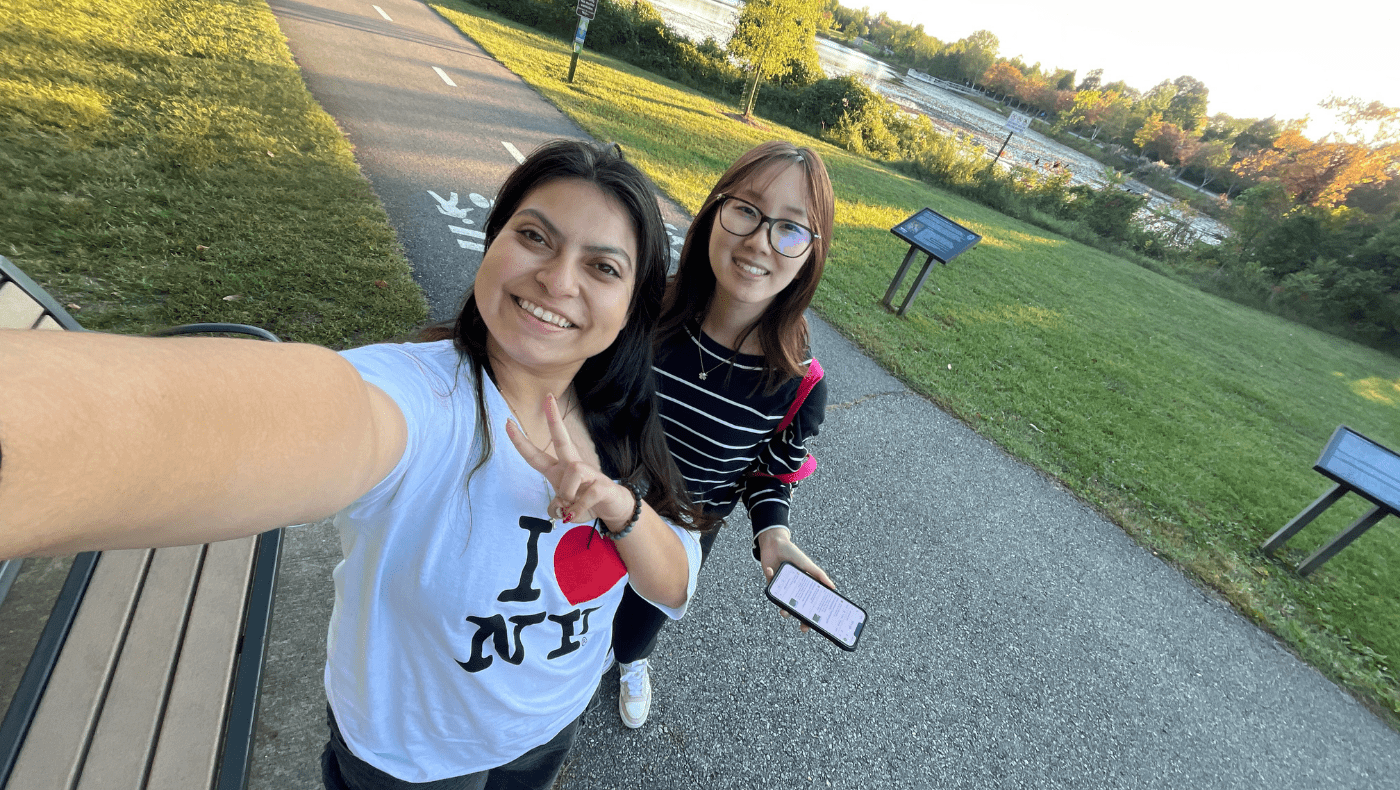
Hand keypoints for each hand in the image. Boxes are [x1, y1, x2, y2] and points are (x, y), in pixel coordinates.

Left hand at [504, 393, 631, 525]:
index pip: (536, 455)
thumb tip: (560, 506)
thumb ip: (556, 506)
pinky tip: (578, 513)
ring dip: (567, 495)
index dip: (521, 442)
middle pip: (562, 440)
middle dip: (554, 419)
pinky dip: (577, 509)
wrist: (614, 508)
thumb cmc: (586, 503)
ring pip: (572, 472)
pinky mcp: (602, 485)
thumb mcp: (565, 508)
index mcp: (559, 470)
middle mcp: (573, 466)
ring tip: (571, 507)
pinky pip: (584, 496)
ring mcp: (590, 473)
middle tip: (548, 398)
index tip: (508, 423)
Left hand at [758, 528, 834, 633]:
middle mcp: (793, 590)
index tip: (818, 624)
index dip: (813, 615)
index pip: (810, 603)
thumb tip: (833, 588)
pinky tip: (771, 570)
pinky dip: (771, 577)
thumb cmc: (793, 554)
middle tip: (803, 626)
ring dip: (784, 610)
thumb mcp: (808, 564)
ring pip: (783, 604)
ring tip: (785, 611)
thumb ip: (819, 575)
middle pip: (797, 608)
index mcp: (803, 586)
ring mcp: (782, 588)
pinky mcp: (770, 583)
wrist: (775, 543)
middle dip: (800, 619)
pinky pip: (770, 587)